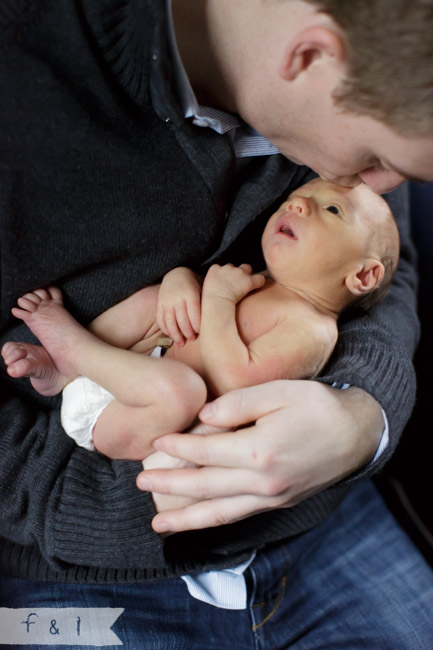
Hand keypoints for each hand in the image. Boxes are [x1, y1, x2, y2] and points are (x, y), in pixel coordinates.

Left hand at [136, 381, 382, 532]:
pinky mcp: (277, 503)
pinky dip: (213, 521)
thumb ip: (238, 404)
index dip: (178, 448)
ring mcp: (270, 497)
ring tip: (157, 524)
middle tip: (139, 484)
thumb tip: (202, 418)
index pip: (206, 453)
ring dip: (185, 519)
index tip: (157, 442)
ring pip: (219, 513)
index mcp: (260, 451)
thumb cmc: (317, 407)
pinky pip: (238, 516)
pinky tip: (197, 521)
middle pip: (205, 487)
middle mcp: (263, 482)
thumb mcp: (279, 391)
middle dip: (169, 485)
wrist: (356, 434)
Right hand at [156, 267, 201, 344]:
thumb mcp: (203, 290)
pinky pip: (160, 319)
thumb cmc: (194, 285)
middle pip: (182, 320)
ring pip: (170, 322)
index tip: (201, 333)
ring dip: (176, 335)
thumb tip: (213, 324)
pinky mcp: (159, 304)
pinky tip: (171, 335)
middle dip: (188, 333)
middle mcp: (177, 298)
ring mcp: (167, 301)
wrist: (176, 273)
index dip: (198, 327)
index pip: (194, 315)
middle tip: (192, 339)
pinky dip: (165, 329)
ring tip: (181, 343)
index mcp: (190, 294)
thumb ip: (206, 304)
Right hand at [202, 264, 264, 304]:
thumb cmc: (210, 301)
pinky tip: (256, 287)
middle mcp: (227, 268)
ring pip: (247, 268)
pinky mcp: (248, 281)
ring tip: (245, 285)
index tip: (225, 283)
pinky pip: (259, 278)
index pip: (221, 267)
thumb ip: (211, 283)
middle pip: (234, 266)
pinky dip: (259, 282)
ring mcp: (239, 273)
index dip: (224, 275)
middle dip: (235, 273)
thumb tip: (216, 287)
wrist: (217, 304)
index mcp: (215, 268)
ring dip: (246, 275)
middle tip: (235, 284)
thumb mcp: (205, 288)